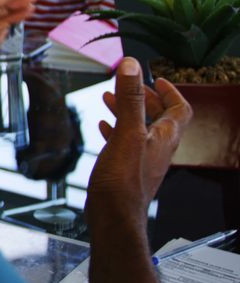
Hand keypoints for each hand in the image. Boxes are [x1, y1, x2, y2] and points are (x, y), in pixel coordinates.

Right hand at [87, 59, 191, 222]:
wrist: (114, 216)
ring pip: (140, 128)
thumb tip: (131, 66)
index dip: (170, 91)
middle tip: (129, 86)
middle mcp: (158, 148)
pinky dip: (116, 130)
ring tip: (109, 100)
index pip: (179, 108)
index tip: (157, 79)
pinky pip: (126, 143)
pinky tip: (103, 127)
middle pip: (158, 117)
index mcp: (165, 137)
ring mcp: (144, 159)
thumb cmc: (123, 182)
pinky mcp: (128, 169)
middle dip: (142, 98)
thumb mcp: (127, 132)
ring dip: (127, 112)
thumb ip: (130, 98)